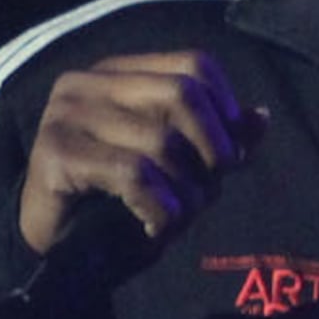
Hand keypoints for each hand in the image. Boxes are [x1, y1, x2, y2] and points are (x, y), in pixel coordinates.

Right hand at [19, 50, 265, 250]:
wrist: (56, 253)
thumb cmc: (118, 206)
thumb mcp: (179, 170)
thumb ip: (217, 141)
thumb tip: (262, 116)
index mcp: (118, 73)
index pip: (193, 64)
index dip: (226, 110)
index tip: (232, 157)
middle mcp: (87, 82)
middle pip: (182, 92)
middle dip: (212, 148)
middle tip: (210, 190)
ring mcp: (66, 114)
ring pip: (161, 140)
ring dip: (186, 191)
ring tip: (180, 216)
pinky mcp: (56, 153)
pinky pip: (133, 174)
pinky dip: (160, 208)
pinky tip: (155, 226)